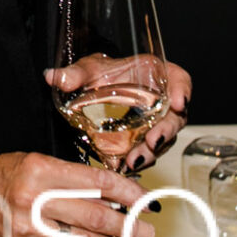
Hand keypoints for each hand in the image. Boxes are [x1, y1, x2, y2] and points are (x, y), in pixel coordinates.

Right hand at [0, 151, 156, 236]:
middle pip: (96, 216)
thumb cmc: (9, 176)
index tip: (146, 202)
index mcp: (41, 169)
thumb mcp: (41, 163)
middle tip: (148, 232)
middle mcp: (34, 198)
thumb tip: (117, 199)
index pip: (98, 182)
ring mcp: (27, 228)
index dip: (129, 194)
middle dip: (130, 226)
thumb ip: (76, 180)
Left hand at [44, 56, 192, 171]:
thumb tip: (54, 77)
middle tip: (153, 141)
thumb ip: (75, 73)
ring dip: (151, 151)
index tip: (178, 101)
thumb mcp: (90, 69)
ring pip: (164, 139)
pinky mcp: (147, 139)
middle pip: (175, 116)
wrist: (101, 87)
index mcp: (157, 75)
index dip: (183, 90)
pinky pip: (148, 151)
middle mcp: (163, 100)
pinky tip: (124, 167)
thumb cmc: (103, 73)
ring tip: (134, 160)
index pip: (179, 79)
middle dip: (166, 131)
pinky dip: (139, 159)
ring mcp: (158, 122)